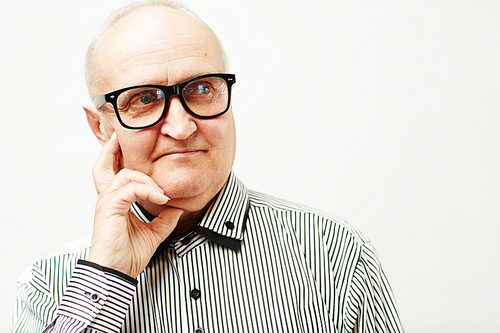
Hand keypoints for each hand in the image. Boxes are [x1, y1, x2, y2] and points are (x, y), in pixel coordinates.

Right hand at [88, 132, 182, 277]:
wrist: (117, 274)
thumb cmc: (128, 255)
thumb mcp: (154, 233)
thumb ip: (165, 219)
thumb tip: (178, 208)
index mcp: (115, 202)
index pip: (114, 173)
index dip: (118, 157)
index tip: (130, 145)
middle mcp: (107, 198)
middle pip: (103, 165)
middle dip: (112, 148)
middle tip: (123, 136)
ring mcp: (106, 202)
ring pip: (126, 174)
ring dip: (147, 179)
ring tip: (162, 193)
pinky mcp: (109, 208)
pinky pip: (130, 188)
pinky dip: (147, 190)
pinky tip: (161, 198)